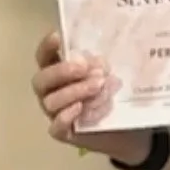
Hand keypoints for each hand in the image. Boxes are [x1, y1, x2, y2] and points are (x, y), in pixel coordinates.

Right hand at [31, 31, 149, 164]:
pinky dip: (66, 116)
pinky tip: (80, 108)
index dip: (47, 47)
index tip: (57, 37)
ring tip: (97, 86)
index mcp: (58, 74)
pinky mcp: (63, 133)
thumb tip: (97, 61)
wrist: (127, 130)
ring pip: (51, 101)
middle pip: (42, 80)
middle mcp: (51, 92)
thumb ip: (99, 65)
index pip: (44, 58)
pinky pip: (56, 127)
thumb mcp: (108, 76)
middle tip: (84, 67)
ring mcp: (54, 113)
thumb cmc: (111, 96)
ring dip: (74, 91)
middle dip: (62, 71)